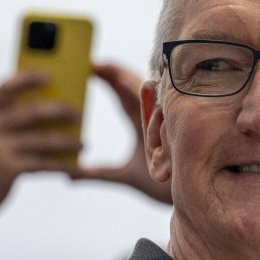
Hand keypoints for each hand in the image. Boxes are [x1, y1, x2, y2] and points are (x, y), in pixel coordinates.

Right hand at [0, 72, 83, 220]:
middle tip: (79, 114)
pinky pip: (43, 164)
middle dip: (59, 111)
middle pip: (31, 112)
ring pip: (41, 140)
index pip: (4, 88)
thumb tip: (54, 111)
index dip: (26, 78)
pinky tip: (76, 167)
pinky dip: (62, 166)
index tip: (49, 74)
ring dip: (67, 142)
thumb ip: (12, 122)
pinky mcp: (7, 169)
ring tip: (84, 144)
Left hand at [69, 63, 172, 203]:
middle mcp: (154, 120)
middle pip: (134, 90)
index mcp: (141, 126)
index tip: (92, 67)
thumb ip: (98, 173)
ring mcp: (168, 123)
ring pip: (150, 97)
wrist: (191, 197)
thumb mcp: (125, 177)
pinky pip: (165, 110)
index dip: (110, 80)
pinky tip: (143, 86)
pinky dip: (155, 99)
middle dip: (116, 74)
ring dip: (133, 83)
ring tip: (113, 72)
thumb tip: (68, 174)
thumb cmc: (163, 187)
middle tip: (97, 63)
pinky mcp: (178, 130)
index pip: (123, 96)